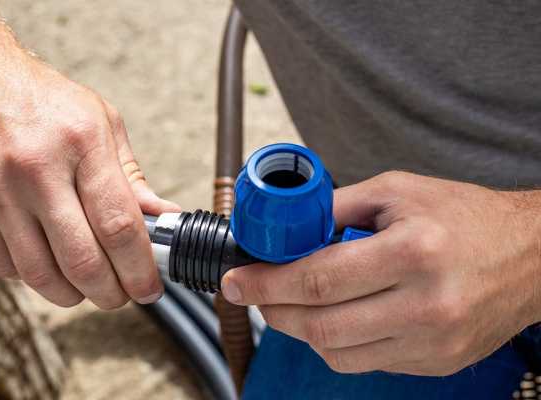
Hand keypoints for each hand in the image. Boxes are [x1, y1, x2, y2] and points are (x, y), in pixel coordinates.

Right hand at [0, 43, 178, 308]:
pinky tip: (48, 264)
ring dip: (73, 293)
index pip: (119, 225)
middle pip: (82, 261)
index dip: (140, 268)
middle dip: (110, 292)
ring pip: (41, 274)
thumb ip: (131, 176)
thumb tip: (162, 218)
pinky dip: (32, 278)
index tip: (149, 287)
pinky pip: (3, 266)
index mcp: (82, 143)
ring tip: (88, 287)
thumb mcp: (102, 123)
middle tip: (122, 295)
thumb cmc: (44, 99)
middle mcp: (36, 168)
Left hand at [222, 171, 540, 375]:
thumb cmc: (465, 216)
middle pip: (321, 325)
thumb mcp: (397, 192)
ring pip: (338, 352)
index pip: (317, 280)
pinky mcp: (438, 363)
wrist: (531, 256)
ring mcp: (433, 343)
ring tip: (289, 303)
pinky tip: (333, 317)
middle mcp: (425, 306)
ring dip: (301, 329)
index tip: (236, 279)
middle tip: (253, 291)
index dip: (265, 282)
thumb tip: (285, 226)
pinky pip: (366, 363)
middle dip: (273, 309)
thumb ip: (336, 209)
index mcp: (412, 252)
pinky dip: (336, 343)